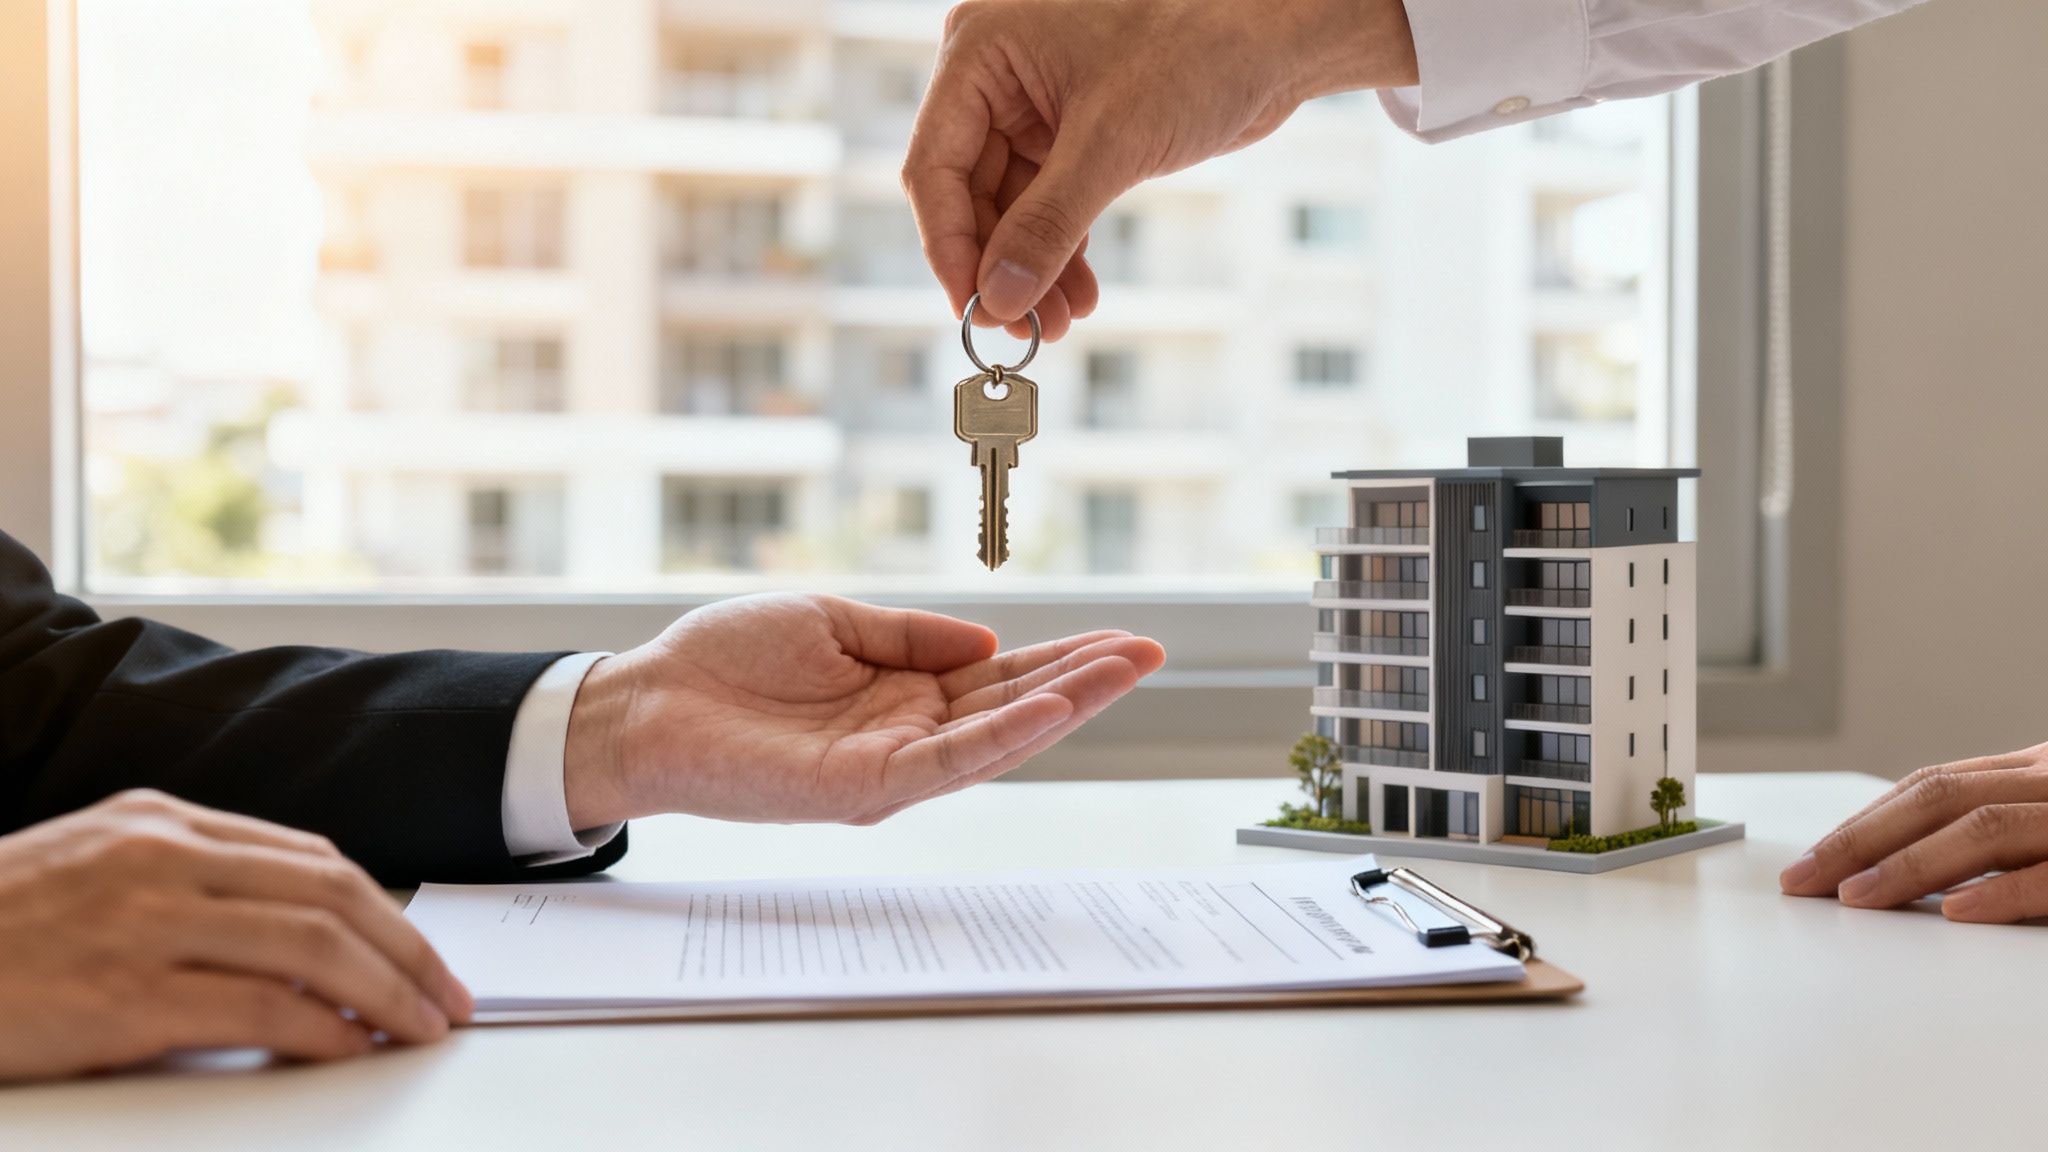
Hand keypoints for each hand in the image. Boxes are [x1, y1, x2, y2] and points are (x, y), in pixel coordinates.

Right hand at [0, 790, 470, 1082]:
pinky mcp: (126, 996)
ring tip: (421, 1027)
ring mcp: (144, 924)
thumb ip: (185, 882)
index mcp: (157, 822)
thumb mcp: (90, 872)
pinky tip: (352, 1048)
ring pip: (313, 946)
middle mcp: (161, 860)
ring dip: (386, 991)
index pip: (309, 857)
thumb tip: (296, 928)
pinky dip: (323, 1030)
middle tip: (449, 996)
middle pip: (330, 895)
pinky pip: (261, 1009)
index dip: (382, 908)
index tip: (422, 950)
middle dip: (407, 949)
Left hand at [562, 594, 1164, 827]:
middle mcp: (908, 737)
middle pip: (1015, 708)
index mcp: (904, 695)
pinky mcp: (862, 788)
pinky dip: (1004, 736)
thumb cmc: (724, 662)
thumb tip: (987, 640)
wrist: (644, 701)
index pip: (1001, 678)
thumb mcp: (833, 620)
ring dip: (1065, 706)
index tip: (1122, 637)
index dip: (1062, 658)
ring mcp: (890, 767)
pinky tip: (1051, 707)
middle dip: (1086, 681)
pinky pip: (948, 763)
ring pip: (997, 739)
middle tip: (1152, 651)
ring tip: (1125, 670)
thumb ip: (911, 634)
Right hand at [902, 0, 1417, 337]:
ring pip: (1011, 208)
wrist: (1275, 37)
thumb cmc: (1197, 50)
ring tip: (1058, 323)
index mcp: (980, 51)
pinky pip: (1048, 203)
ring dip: (1032, 269)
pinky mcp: (1074, 131)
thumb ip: (1047, 225)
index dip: (950, 248)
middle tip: (1024, 329)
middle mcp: (997, 75)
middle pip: (969, 195)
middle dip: (1000, 267)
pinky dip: (1061, 249)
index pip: (936, 166)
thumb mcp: (1112, 144)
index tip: (975, 310)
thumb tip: (999, 298)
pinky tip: (1077, 294)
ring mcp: (1034, 105)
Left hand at [1780, 743, 2047, 922]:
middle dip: (1863, 840)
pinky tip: (1954, 911)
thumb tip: (1897, 871)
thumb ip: (1989, 837)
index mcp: (2032, 772)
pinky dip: (1998, 892)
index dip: (1866, 822)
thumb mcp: (2045, 823)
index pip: (1931, 787)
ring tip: (1855, 895)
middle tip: (1806, 879)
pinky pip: (2047, 876)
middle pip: (1940, 799)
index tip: (1812, 859)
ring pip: (1985, 827)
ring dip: (1910, 863)